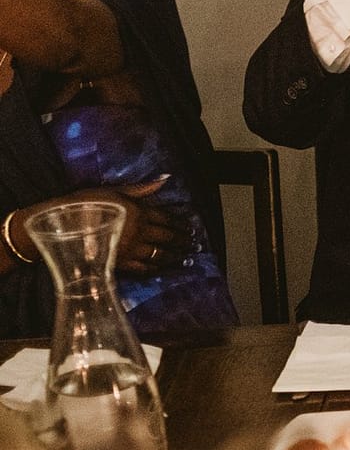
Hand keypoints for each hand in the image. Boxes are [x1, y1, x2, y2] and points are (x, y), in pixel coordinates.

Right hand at [20, 180, 187, 274]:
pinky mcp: (118, 264)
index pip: (166, 218)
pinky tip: (161, 270)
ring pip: (158, 255)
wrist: (57, 226)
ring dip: (173, 257)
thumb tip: (163, 180)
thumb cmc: (82, 204)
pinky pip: (142, 269)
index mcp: (138, 211)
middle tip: (192, 244)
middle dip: (182, 241)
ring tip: (184, 259)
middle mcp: (138, 231)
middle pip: (166, 238)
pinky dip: (155, 269)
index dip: (180, 224)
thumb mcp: (111, 191)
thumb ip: (139, 189)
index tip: (190, 227)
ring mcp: (129, 249)